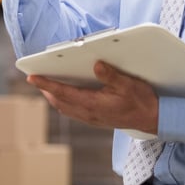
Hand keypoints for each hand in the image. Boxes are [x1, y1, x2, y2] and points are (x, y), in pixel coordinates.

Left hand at [27, 61, 158, 134]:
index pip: (63, 93)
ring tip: (48, 86)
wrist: (152, 120)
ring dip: (54, 97)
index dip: (46, 85)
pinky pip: (73, 111)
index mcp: (94, 104)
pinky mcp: (96, 119)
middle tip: (36, 78)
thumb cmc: (141, 101)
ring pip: (65, 108)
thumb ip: (111, 75)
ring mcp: (92, 118)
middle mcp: (89, 113)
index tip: (32, 78)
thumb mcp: (128, 84)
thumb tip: (96, 65)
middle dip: (46, 90)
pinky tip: (68, 95)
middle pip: (59, 102)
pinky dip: (65, 102)